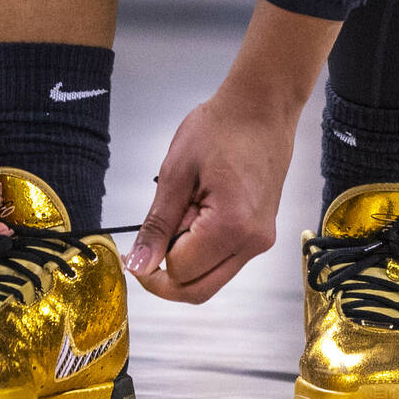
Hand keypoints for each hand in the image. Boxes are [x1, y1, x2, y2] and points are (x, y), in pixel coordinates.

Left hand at [127, 89, 298, 302]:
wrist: (261, 109)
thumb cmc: (222, 128)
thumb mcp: (176, 173)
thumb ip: (157, 225)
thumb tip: (140, 265)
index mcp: (231, 226)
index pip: (180, 272)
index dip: (152, 265)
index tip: (137, 248)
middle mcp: (252, 242)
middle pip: (199, 290)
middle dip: (167, 277)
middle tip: (148, 246)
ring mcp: (260, 241)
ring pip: (212, 280)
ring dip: (186, 263)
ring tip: (181, 218)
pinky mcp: (261, 235)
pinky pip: (225, 262)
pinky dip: (202, 252)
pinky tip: (196, 218)